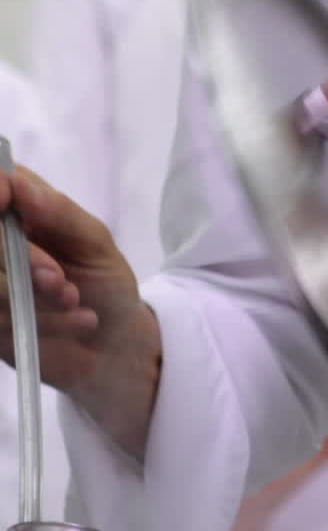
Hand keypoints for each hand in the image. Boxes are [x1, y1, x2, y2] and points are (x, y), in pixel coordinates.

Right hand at [0, 163, 159, 455]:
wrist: (113, 346)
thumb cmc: (106, 282)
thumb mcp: (94, 242)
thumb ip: (59, 213)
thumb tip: (17, 185)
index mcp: (24, 211)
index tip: (4, 200)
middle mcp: (1, 243)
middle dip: (25, 262)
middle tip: (61, 282)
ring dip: (39, 299)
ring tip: (77, 303)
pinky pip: (0, 318)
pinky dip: (43, 323)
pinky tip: (76, 323)